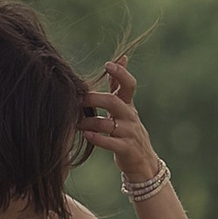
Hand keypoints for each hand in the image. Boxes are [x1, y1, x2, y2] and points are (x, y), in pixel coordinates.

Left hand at [78, 56, 159, 187]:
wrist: (143, 161)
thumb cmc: (127, 129)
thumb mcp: (126, 107)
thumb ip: (119, 84)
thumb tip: (121, 57)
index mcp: (128, 105)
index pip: (128, 85)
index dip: (120, 73)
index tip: (108, 65)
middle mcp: (130, 116)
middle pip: (114, 102)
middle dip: (94, 99)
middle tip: (78, 99)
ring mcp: (129, 133)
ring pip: (107, 123)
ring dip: (89, 122)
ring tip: (74, 122)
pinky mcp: (126, 149)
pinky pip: (110, 142)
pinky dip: (97, 138)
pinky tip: (86, 135)